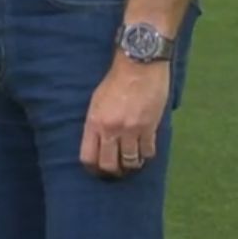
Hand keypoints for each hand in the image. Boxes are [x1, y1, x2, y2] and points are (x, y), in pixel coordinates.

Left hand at [79, 58, 170, 177]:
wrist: (139, 66)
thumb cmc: (116, 81)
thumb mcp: (97, 101)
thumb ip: (96, 124)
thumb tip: (99, 144)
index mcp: (94, 122)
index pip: (88, 157)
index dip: (94, 168)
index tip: (99, 169)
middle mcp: (110, 129)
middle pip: (109, 165)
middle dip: (114, 171)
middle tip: (119, 170)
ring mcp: (130, 130)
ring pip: (131, 162)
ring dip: (132, 164)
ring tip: (133, 161)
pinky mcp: (149, 127)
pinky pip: (148, 152)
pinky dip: (147, 154)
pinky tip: (145, 149)